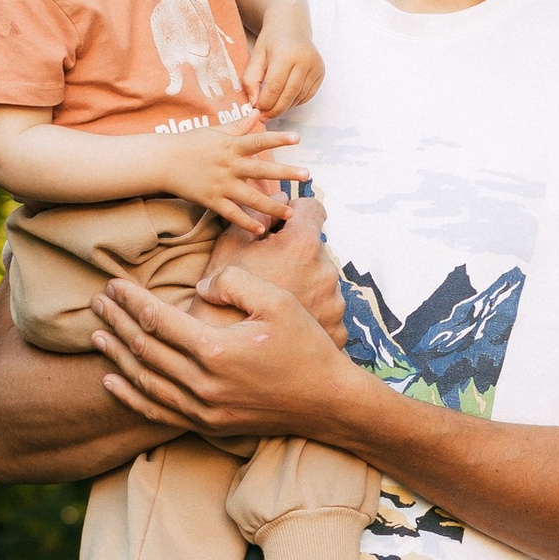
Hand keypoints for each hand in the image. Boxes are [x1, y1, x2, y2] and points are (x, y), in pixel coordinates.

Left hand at [92, 263, 370, 443]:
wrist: (328, 403)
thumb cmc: (306, 346)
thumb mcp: (277, 300)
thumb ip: (234, 282)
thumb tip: (199, 286)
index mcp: (216, 350)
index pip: (158, 319)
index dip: (131, 300)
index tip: (114, 283)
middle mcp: (203, 384)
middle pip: (144, 348)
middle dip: (116, 322)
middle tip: (96, 301)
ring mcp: (204, 409)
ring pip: (144, 381)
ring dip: (116, 356)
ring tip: (96, 334)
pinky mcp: (208, 424)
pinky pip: (158, 412)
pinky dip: (130, 396)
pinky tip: (112, 380)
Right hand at [160, 117, 308, 233]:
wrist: (163, 161)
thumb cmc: (190, 143)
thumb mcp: (215, 131)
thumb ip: (238, 126)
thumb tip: (256, 112)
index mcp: (231, 146)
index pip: (258, 140)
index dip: (278, 138)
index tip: (297, 138)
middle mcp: (229, 165)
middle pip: (262, 170)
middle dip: (286, 173)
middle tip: (306, 175)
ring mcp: (221, 184)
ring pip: (251, 197)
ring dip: (272, 206)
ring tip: (290, 213)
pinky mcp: (212, 200)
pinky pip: (232, 214)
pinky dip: (246, 223)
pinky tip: (261, 229)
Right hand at [202, 193, 348, 347]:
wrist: (228, 362)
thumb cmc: (220, 304)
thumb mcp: (227, 249)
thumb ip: (256, 215)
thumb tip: (278, 197)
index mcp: (302, 245)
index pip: (313, 209)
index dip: (294, 215)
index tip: (280, 229)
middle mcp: (327, 271)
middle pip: (316, 248)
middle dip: (295, 254)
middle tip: (267, 275)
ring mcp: (335, 303)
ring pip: (322, 280)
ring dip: (304, 284)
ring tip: (273, 306)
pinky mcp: (338, 330)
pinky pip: (328, 311)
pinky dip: (311, 314)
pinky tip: (285, 326)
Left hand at [246, 26, 326, 113]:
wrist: (291, 27)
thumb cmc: (272, 42)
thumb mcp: (256, 56)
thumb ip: (250, 79)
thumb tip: (254, 103)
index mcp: (286, 54)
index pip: (274, 87)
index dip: (264, 103)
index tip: (256, 110)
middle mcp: (304, 60)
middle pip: (288, 95)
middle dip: (274, 110)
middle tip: (264, 116)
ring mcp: (316, 67)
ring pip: (298, 98)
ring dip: (284, 107)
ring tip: (273, 107)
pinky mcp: (321, 72)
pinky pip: (307, 96)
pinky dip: (295, 102)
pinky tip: (286, 99)